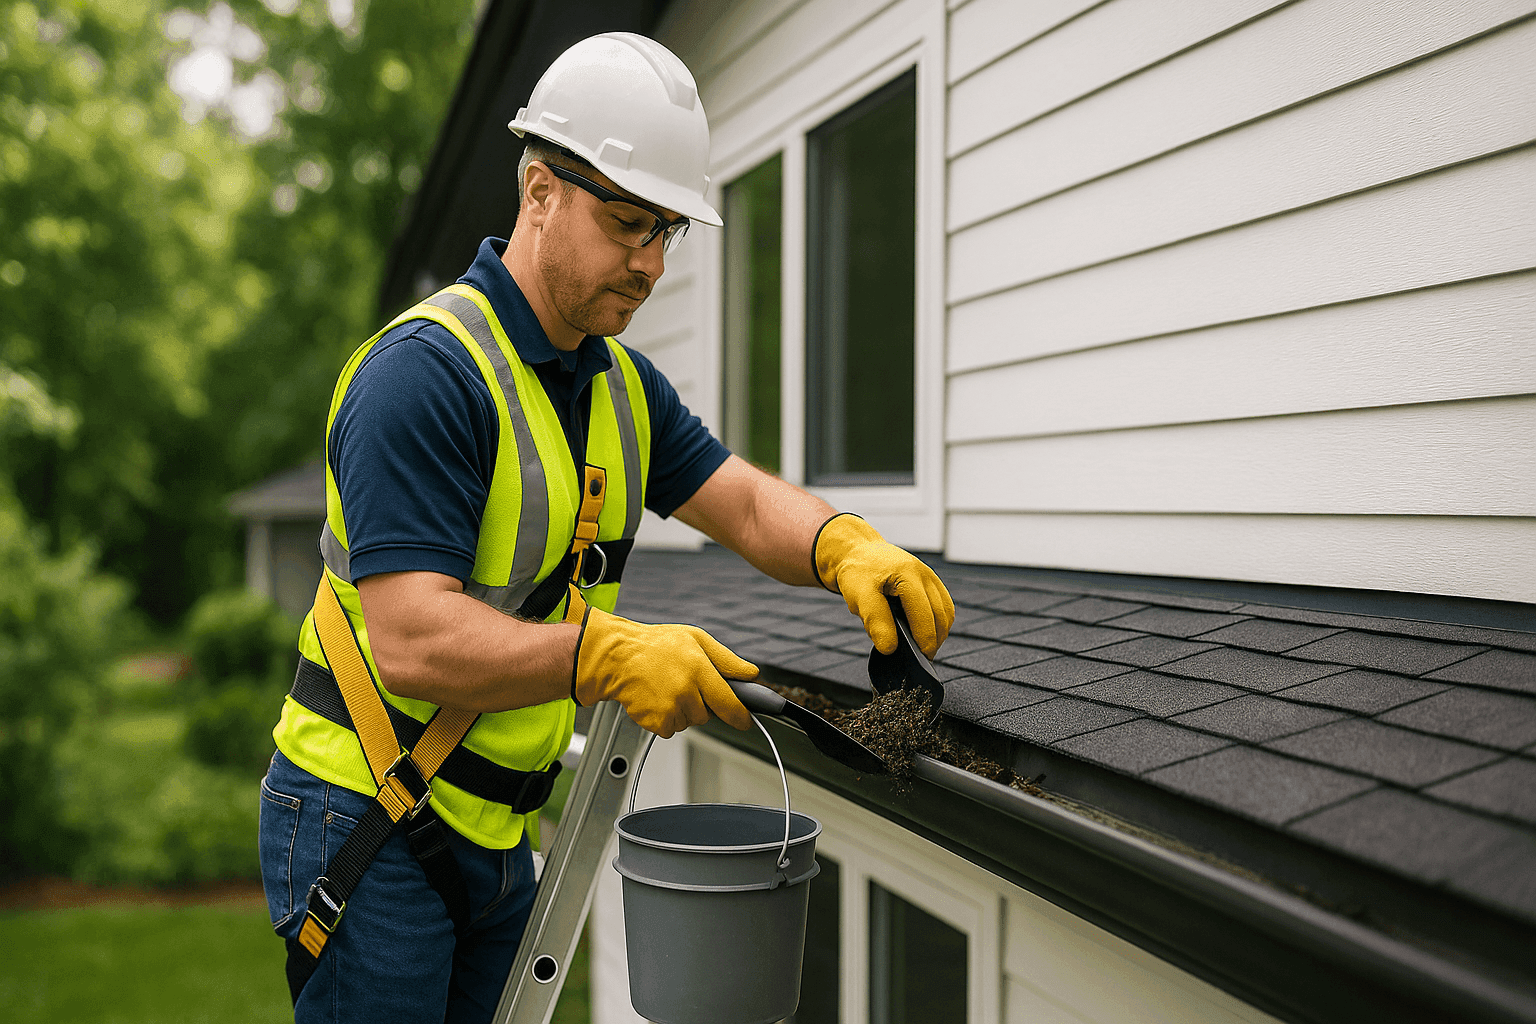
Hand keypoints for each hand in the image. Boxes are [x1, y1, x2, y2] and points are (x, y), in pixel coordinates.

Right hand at [571, 605, 756, 737]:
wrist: (617, 657)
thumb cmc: (656, 645)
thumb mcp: (696, 639)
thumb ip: (727, 659)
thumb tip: (751, 674)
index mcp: (698, 669)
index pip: (729, 702)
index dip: (740, 715)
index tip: (746, 721)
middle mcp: (685, 691)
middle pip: (709, 714)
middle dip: (702, 703)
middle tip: (685, 683)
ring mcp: (670, 709)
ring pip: (690, 721)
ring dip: (683, 710)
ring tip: (667, 687)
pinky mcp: (656, 722)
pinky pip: (672, 728)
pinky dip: (667, 718)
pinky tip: (657, 698)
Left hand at [813, 513, 954, 657]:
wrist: (858, 552)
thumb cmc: (858, 572)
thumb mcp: (859, 596)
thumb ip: (875, 621)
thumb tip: (889, 648)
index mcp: (907, 573)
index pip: (924, 612)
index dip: (925, 638)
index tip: (921, 657)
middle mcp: (924, 573)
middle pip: (941, 614)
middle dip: (935, 639)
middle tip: (923, 659)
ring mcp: (930, 576)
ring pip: (946, 611)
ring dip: (939, 632)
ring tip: (924, 648)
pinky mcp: (931, 582)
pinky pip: (943, 606)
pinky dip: (938, 622)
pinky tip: (926, 633)